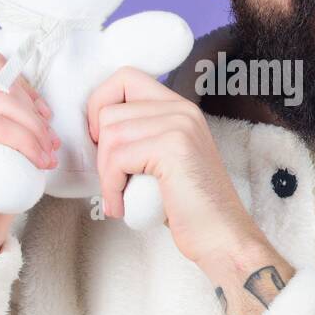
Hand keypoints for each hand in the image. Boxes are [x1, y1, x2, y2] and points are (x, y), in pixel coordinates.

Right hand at [0, 50, 60, 258]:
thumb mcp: (3, 145)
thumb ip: (9, 115)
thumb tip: (37, 100)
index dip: (26, 88)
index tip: (45, 119)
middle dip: (34, 110)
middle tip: (50, 143)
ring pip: (0, 99)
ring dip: (33, 128)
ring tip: (46, 154)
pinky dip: (24, 140)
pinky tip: (38, 161)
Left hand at [86, 66, 262, 267]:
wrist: (221, 236)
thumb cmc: (188, 207)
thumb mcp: (162, 160)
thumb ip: (140, 136)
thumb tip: (93, 129)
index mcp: (179, 107)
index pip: (125, 77)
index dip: (100, 105)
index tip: (101, 141)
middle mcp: (181, 109)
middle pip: (109, 110)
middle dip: (101, 151)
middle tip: (113, 180)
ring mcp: (179, 125)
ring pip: (110, 135)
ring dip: (105, 173)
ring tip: (119, 196)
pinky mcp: (172, 147)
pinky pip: (117, 158)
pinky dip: (111, 187)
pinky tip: (121, 206)